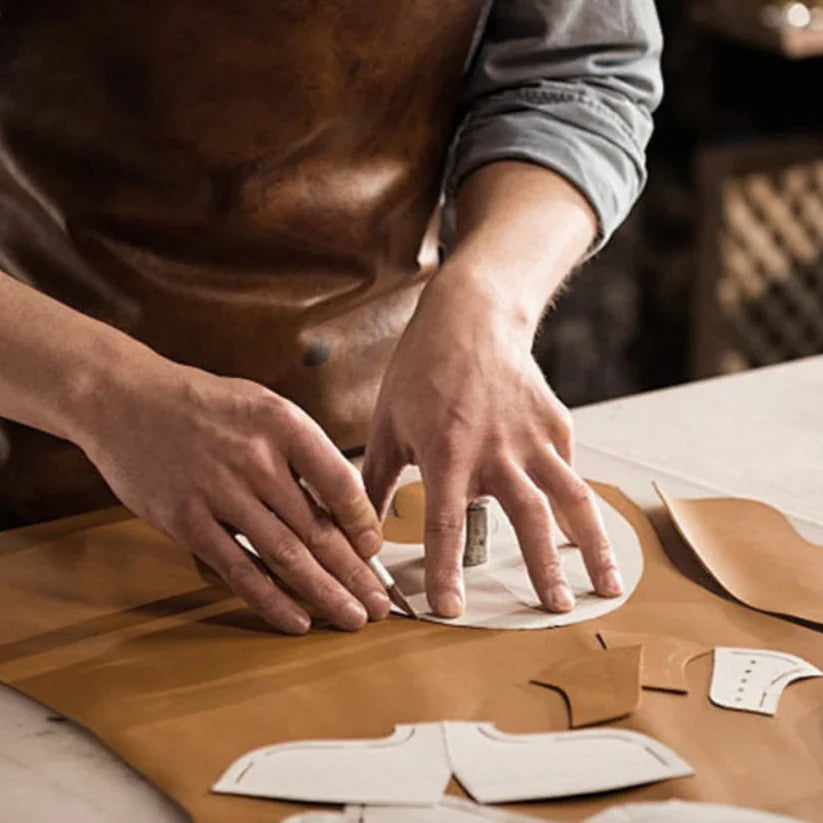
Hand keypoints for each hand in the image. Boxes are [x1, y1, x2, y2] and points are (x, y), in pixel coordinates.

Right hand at [77, 355, 389, 633]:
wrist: (128, 399)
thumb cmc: (206, 406)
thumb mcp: (265, 408)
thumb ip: (303, 453)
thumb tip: (343, 509)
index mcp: (284, 425)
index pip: (340, 482)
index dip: (364, 523)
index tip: (375, 550)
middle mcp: (256, 458)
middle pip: (317, 528)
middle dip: (354, 573)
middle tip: (379, 605)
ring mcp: (219, 491)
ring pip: (284, 555)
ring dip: (323, 593)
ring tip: (352, 619)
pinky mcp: (186, 520)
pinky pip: (237, 569)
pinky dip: (271, 600)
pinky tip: (297, 620)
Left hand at [363, 267, 622, 617]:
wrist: (471, 316)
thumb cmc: (421, 370)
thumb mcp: (387, 424)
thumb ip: (377, 482)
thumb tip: (363, 531)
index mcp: (447, 451)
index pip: (445, 523)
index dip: (445, 570)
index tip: (450, 609)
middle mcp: (497, 448)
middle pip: (527, 517)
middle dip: (543, 569)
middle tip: (555, 610)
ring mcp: (533, 436)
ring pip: (570, 497)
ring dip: (592, 545)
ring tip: (606, 584)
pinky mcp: (556, 423)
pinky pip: (568, 468)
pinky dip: (574, 501)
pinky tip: (580, 530)